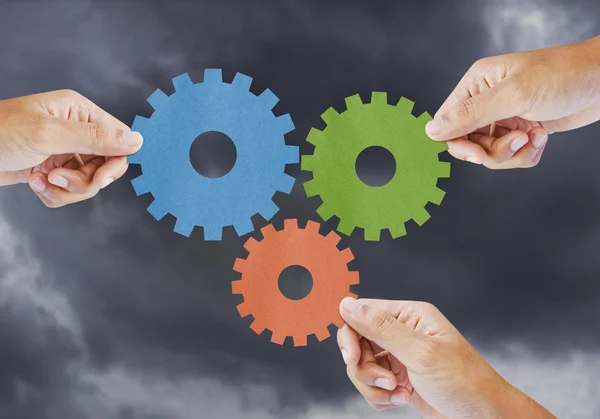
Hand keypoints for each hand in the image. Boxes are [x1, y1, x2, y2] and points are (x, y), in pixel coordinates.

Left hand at [0, 90, 142, 206]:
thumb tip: (138, 140)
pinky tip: (35, 185)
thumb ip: (95, 138)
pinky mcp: (52, 169)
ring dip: (66, 189)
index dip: (114, 163)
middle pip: (105, 165)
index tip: (99, 180)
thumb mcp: (49, 135)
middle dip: (84, 180)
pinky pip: (69, 190)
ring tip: (41, 181)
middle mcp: (75, 130)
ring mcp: (63, 151)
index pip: (118, 139)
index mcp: (79, 111)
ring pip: (88, 182)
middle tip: (58, 178)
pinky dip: (55, 195)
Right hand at [337, 298, 555, 417]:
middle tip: (385, 382)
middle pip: (358, 342)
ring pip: (362, 366)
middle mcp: (403, 332)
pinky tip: (401, 400)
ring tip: (398, 393)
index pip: (362, 313)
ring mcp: (400, 356)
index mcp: (410, 315)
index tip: (353, 358)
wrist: (485, 418)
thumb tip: (346, 304)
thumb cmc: (464, 382)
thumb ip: (381, 328)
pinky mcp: (399, 379)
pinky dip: (380, 397)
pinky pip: (372, 385)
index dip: (350, 336)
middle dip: (365, 367)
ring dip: (373, 386)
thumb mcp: (420, 353)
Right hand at [427, 35, 599, 168]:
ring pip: (490, 153)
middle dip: (493, 150)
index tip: (479, 155)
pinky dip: (527, 154)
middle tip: (517, 141)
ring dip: (514, 153)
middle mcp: (486, 100)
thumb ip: (470, 114)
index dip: (459, 144)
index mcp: (476, 84)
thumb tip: (431, 131)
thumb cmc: (563, 76)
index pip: (448, 122)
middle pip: (468, 143)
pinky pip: (511, 155)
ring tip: (536, 136)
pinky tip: (543, 137)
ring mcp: (504, 116)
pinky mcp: (522, 128)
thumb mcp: (513, 95)